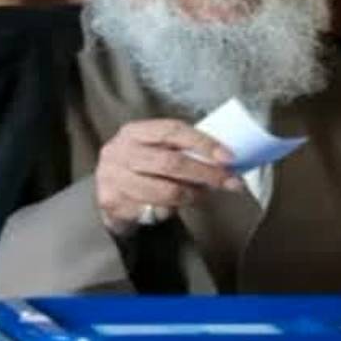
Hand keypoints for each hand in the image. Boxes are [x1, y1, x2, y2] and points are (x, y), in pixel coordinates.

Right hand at [94, 118, 241, 234]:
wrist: (109, 193)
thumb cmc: (142, 168)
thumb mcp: (157, 150)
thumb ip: (184, 150)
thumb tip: (226, 160)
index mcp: (134, 131)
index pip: (173, 130)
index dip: (203, 143)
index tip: (228, 157)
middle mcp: (119, 152)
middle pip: (170, 162)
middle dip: (206, 173)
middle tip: (230, 182)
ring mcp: (112, 178)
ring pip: (165, 191)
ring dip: (192, 195)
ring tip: (202, 194)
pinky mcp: (113, 203)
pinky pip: (155, 210)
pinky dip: (173, 210)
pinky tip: (176, 206)